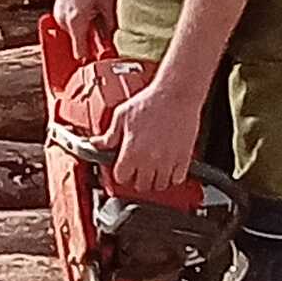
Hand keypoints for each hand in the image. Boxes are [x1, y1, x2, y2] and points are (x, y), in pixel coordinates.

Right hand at [53, 0, 119, 55]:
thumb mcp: (107, 2)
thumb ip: (109, 25)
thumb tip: (113, 39)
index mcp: (76, 22)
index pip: (80, 52)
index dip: (92, 57)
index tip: (102, 57)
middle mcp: (63, 21)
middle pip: (77, 43)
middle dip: (90, 42)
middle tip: (104, 33)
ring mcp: (58, 14)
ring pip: (73, 33)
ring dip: (85, 30)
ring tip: (97, 16)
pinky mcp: (58, 8)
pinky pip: (69, 23)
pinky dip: (79, 22)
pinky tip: (89, 10)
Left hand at [104, 61, 212, 199]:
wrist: (176, 93)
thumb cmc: (150, 101)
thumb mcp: (121, 115)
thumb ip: (109, 135)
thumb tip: (97, 144)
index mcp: (131, 151)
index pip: (121, 177)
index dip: (120, 173)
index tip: (123, 169)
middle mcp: (149, 159)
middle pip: (140, 186)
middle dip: (137, 179)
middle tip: (138, 170)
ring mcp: (168, 161)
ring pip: (159, 186)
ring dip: (155, 181)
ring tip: (153, 170)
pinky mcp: (184, 158)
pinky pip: (177, 179)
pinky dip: (173, 177)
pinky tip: (168, 167)